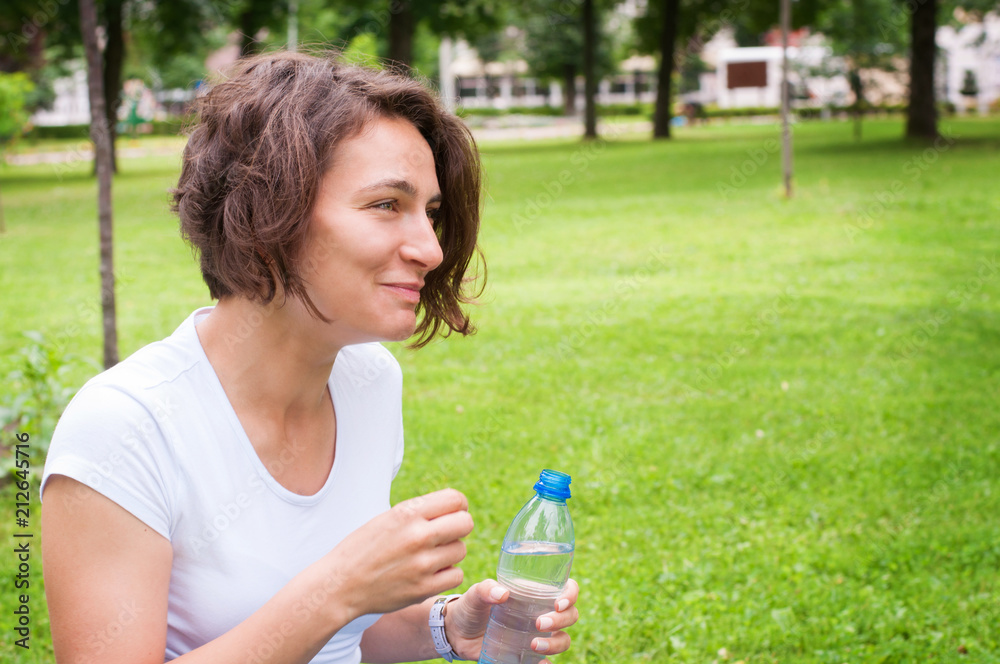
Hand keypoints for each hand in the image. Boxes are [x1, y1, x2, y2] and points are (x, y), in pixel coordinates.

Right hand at [323, 488, 473, 618]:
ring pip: (461, 550)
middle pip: (466, 523)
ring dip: (450, 552)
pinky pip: (456, 575)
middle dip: (459, 527)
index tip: (451, 514)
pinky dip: (447, 574)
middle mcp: (417, 535)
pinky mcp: (424, 588)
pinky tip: (430, 572)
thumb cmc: (364, 548)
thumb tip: (457, 508)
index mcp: (407, 513)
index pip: (456, 499)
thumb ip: (421, 512)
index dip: (459, 506)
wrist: (340, 584)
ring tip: (430, 555)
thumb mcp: (389, 518)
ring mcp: (422, 564)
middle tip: (445, 535)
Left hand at [444, 578, 579, 661]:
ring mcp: (537, 635)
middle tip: (538, 624)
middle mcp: (541, 613)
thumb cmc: (471, 607)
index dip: (570, 595)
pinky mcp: (528, 654)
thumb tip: (502, 593)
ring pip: (563, 640)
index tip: (558, 604)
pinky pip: (547, 661)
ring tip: (533, 645)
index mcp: (535, 593)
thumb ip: (485, 589)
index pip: (566, 589)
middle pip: (570, 616)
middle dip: (561, 620)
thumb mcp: (475, 594)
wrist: (458, 633)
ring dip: (555, 644)